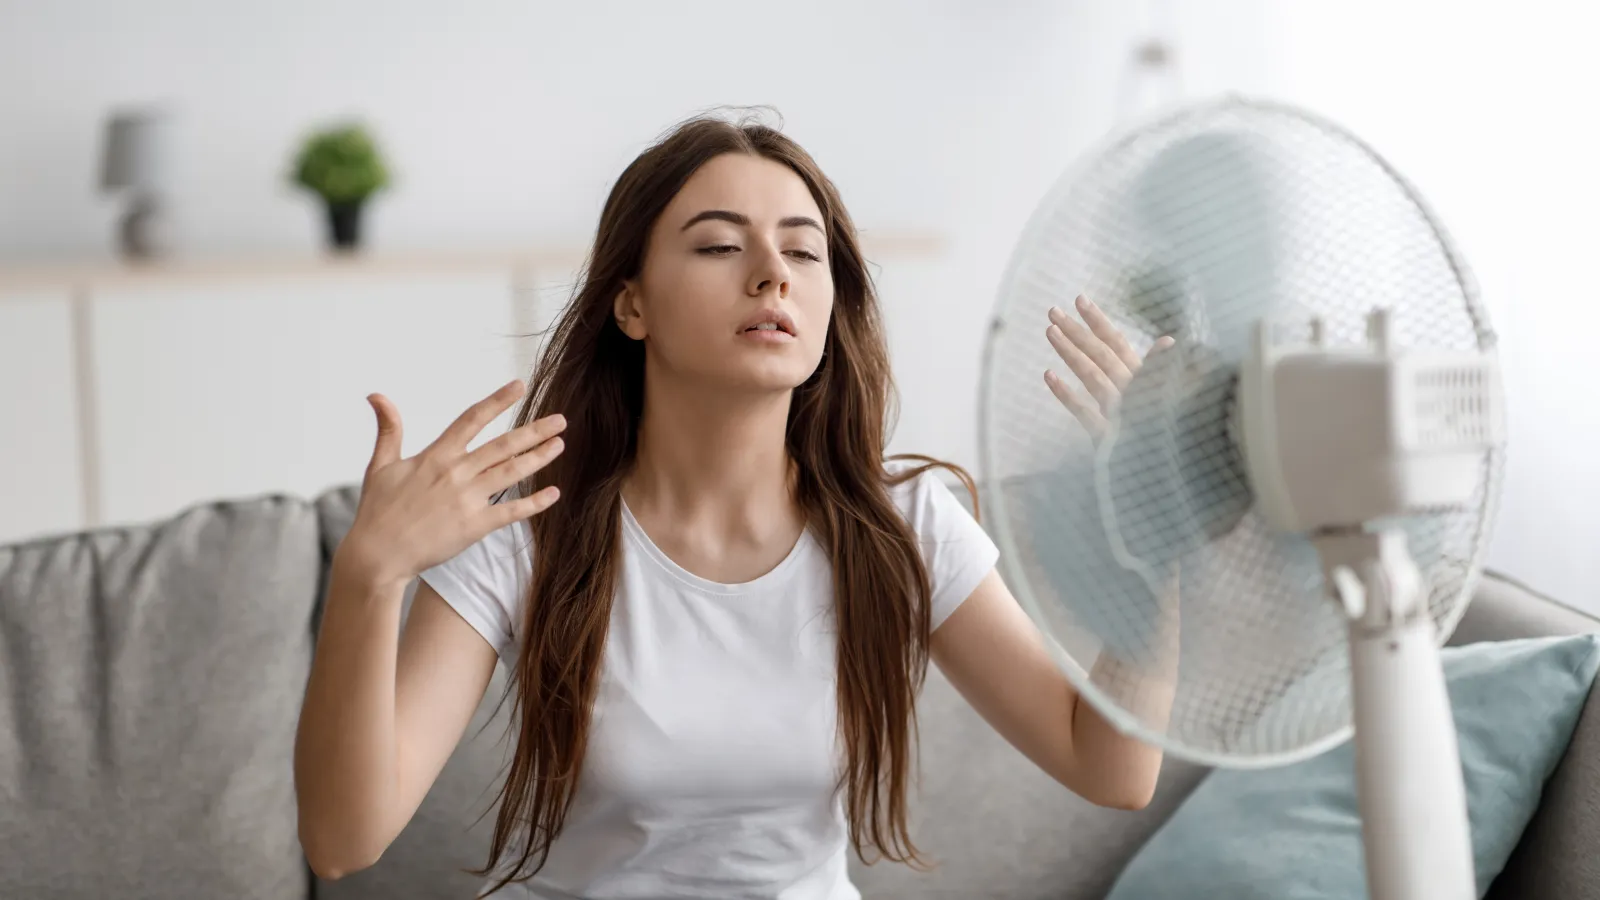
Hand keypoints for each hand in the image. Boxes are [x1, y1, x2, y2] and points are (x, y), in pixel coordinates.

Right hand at [334, 379, 566, 590]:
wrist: (378, 555)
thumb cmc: (377, 511)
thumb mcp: (380, 465)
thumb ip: (389, 429)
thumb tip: (377, 394)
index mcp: (436, 456)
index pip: (472, 419)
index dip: (498, 401)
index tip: (520, 386)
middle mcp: (456, 473)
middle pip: (503, 445)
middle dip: (534, 431)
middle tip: (560, 420)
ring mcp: (467, 499)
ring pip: (512, 473)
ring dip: (539, 458)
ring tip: (560, 445)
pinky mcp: (475, 526)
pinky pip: (511, 511)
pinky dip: (534, 502)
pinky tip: (553, 493)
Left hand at [1044, 294, 1174, 441]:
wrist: (1166, 469)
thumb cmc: (1163, 430)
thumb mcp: (1168, 396)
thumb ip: (1162, 369)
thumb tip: (1169, 340)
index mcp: (1145, 380)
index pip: (1119, 344)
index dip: (1099, 321)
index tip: (1080, 300)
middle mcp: (1133, 391)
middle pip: (1101, 355)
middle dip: (1077, 331)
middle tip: (1053, 311)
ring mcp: (1121, 413)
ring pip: (1093, 377)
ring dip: (1071, 352)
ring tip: (1049, 331)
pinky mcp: (1110, 438)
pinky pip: (1085, 413)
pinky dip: (1066, 395)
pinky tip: (1048, 375)